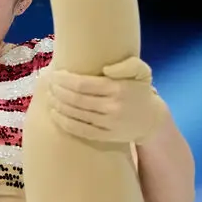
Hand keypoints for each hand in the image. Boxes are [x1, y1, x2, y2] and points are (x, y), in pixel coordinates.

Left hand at [45, 56, 163, 144]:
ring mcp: (108, 124)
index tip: (55, 75)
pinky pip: (80, 130)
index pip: (82, 84)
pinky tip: (55, 114)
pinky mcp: (105, 136)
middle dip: (58, 91)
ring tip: (49, 96)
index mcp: (117, 89)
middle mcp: (112, 107)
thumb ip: (127, 65)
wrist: (152, 119)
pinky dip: (64, 122)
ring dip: (58, 105)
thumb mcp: (142, 71)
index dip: (64, 80)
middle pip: (75, 99)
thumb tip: (105, 69)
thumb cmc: (141, 91)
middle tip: (49, 85)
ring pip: (75, 114)